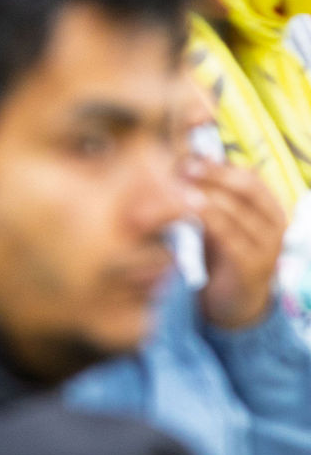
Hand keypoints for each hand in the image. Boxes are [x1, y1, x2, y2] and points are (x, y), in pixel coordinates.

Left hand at [189, 156, 285, 329]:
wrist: (235, 300)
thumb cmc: (224, 252)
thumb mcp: (221, 219)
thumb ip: (212, 193)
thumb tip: (192, 154)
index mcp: (271, 208)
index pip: (250, 176)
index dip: (218, 164)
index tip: (185, 156)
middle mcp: (276, 224)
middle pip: (247, 188)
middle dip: (213, 174)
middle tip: (181, 167)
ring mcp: (267, 245)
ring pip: (238, 211)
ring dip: (206, 195)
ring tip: (179, 185)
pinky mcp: (252, 265)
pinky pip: (230, 236)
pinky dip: (208, 220)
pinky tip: (187, 210)